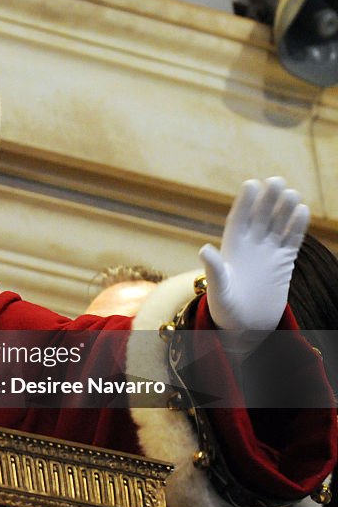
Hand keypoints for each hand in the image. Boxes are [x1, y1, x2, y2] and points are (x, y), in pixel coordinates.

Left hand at [198, 178, 307, 351]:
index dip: (244, 202)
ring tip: (290, 193)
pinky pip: (291, 240)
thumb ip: (215, 270)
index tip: (251, 184)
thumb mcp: (219, 291)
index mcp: (230, 248)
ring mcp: (268, 252)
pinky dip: (297, 226)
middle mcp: (250, 246)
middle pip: (260, 217)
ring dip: (283, 209)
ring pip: (277, 224)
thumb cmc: (225, 310)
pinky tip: (301, 210)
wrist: (246, 326)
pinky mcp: (283, 262)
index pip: (238, 219)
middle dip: (267, 199)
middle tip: (276, 180)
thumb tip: (205, 249)